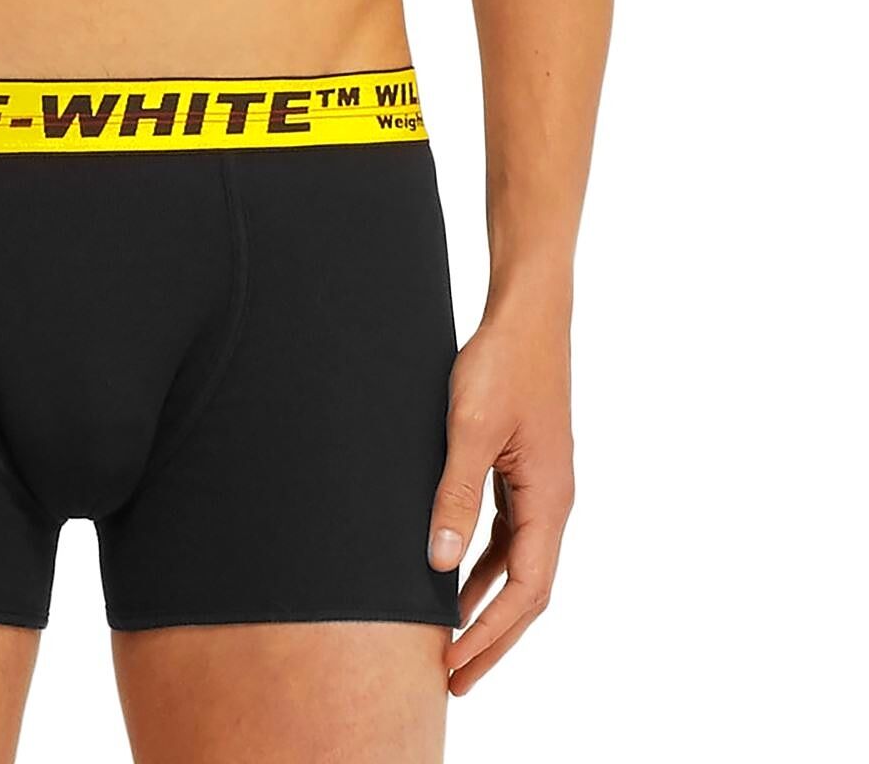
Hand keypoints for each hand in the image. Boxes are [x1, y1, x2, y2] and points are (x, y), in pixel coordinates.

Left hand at [429, 313, 574, 693]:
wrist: (527, 313)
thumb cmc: (503, 362)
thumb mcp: (471, 427)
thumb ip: (456, 493)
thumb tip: (439, 561)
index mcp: (550, 499)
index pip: (526, 591)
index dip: (491, 634)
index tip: (455, 664)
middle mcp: (553, 502)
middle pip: (527, 591)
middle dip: (492, 638)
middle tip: (454, 680)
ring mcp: (540, 488)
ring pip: (518, 566)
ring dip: (486, 607)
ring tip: (451, 644)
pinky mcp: (524, 471)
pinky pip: (508, 535)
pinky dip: (484, 566)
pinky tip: (455, 579)